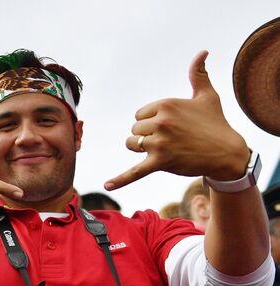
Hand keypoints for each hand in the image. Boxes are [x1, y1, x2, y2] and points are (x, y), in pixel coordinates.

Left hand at [105, 51, 249, 189]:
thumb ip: (198, 74)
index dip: (152, 122)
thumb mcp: (207, 96)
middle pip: (135, 130)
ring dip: (142, 149)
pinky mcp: (160, 162)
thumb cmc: (215, 123)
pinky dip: (120, 180)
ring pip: (132, 145)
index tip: (171, 126)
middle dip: (147, 135)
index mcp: (165, 104)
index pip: (139, 115)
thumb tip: (202, 52)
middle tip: (171, 139)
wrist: (227, 152)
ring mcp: (160, 143)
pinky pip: (134, 172)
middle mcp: (161, 122)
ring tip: (164, 149)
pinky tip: (106, 185)